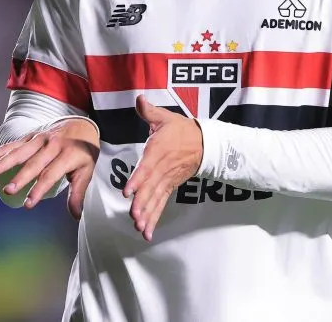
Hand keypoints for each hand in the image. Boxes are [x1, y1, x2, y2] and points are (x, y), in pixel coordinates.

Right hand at [0, 118, 98, 218]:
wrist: (82, 125)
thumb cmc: (84, 152)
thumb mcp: (87, 171)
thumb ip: (78, 193)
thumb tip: (76, 215)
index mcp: (67, 155)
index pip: (51, 175)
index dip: (39, 189)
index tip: (28, 204)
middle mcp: (52, 145)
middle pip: (33, 163)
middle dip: (20, 178)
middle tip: (8, 191)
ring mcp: (39, 139)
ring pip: (19, 152)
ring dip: (2, 162)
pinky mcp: (30, 136)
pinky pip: (12, 145)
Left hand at [123, 95, 203, 241]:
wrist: (203, 143)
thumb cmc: (180, 129)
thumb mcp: (165, 117)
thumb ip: (149, 111)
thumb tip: (139, 99)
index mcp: (158, 151)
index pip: (147, 167)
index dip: (137, 180)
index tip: (128, 192)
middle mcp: (162, 169)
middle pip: (151, 188)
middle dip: (143, 203)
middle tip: (134, 217)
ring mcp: (167, 180)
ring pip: (156, 199)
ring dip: (148, 214)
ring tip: (140, 228)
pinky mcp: (169, 187)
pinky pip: (161, 204)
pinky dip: (154, 217)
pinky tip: (146, 231)